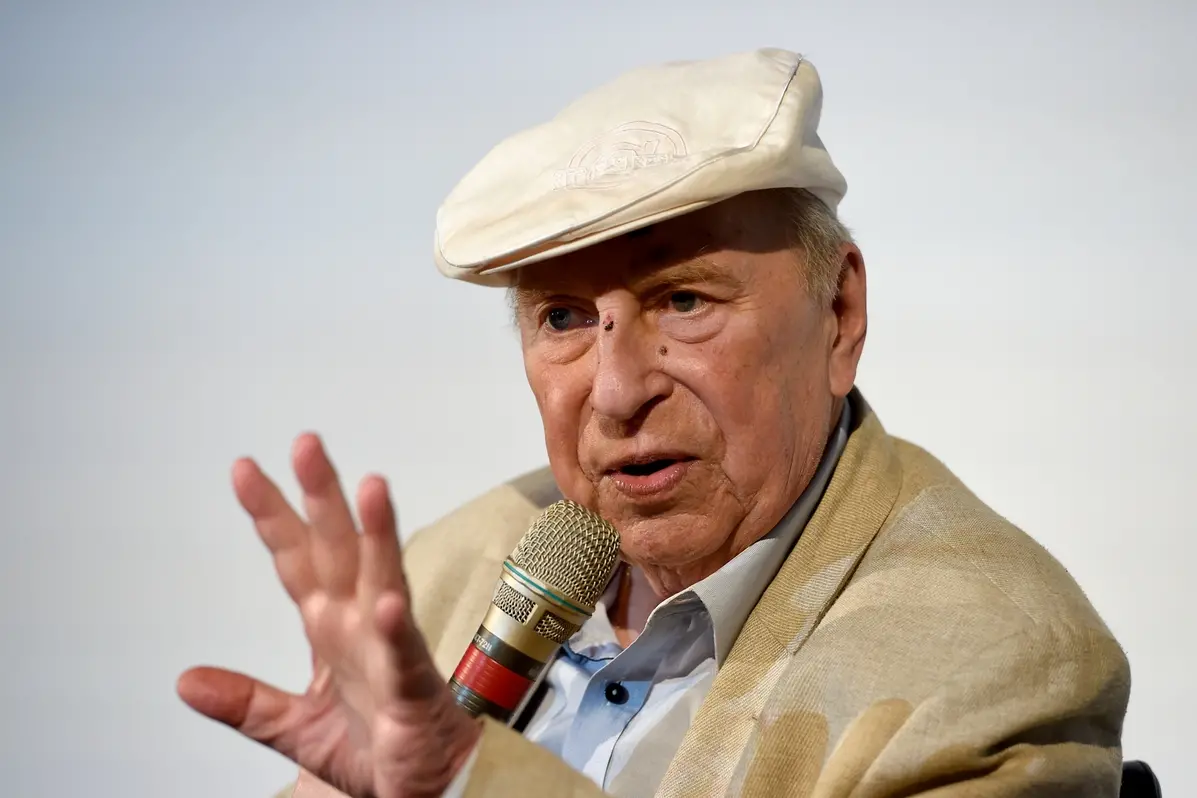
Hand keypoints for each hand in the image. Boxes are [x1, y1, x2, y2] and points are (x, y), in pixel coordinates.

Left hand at [177, 434, 480, 797]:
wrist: (427, 788)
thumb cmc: (378, 746)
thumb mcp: (293, 727)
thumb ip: (245, 701)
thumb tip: (185, 681)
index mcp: (329, 627)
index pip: (296, 559)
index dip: (271, 515)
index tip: (245, 470)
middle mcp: (359, 623)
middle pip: (337, 548)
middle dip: (322, 495)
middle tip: (307, 444)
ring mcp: (388, 647)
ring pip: (381, 580)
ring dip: (377, 534)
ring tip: (372, 488)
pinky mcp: (413, 685)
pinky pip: (402, 653)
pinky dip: (395, 629)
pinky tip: (386, 603)